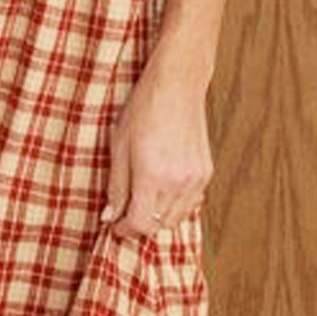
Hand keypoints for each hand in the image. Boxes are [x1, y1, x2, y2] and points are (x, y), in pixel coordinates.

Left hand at [98, 54, 212, 237]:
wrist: (176, 86)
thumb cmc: (144, 110)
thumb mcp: (119, 147)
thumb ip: (116, 186)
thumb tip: (111, 215)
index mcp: (153, 177)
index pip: (140, 224)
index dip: (124, 229)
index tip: (114, 224)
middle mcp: (178, 183)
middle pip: (158, 226)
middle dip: (139, 225)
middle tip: (124, 214)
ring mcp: (196, 179)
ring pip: (177, 219)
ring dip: (158, 218)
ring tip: (143, 202)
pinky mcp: (206, 172)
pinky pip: (191, 203)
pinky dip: (175, 206)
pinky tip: (162, 192)